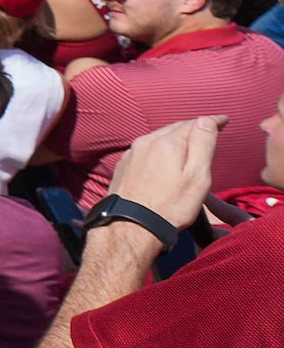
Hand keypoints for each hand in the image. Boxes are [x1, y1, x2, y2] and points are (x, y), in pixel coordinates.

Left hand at [106, 116, 223, 230]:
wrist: (131, 227)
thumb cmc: (170, 206)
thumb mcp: (197, 177)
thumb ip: (202, 145)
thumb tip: (206, 120)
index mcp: (167, 143)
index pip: (193, 123)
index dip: (211, 121)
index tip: (224, 120)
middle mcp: (146, 142)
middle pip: (175, 128)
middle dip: (193, 127)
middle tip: (210, 129)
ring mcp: (132, 153)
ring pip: (159, 137)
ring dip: (175, 137)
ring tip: (190, 142)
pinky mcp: (124, 165)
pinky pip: (146, 149)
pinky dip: (160, 148)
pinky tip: (165, 157)